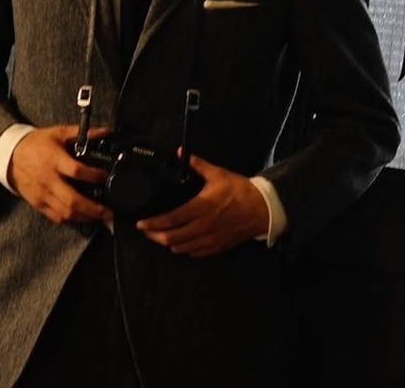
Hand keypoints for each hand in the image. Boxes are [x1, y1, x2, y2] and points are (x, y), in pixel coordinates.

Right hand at [8, 125, 111, 225]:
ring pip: (66, 212)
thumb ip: (83, 133)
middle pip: (72, 200)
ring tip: (101, 217)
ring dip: (86, 217)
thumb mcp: (58, 133)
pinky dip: (72, 220)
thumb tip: (105, 131)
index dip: (93, 176)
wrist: (10, 156)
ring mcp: (42, 194)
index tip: (106, 177)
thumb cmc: (36, 144)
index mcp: (54, 160)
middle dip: (93, 209)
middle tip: (109, 212)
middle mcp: (48, 179)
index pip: (76, 171)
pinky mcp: (38, 204)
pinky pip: (57, 217)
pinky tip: (84, 218)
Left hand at [135, 154, 269, 257]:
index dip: (154, 223)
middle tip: (146, 232)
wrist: (262, 208)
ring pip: (183, 248)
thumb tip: (180, 152)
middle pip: (173, 238)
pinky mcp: (219, 246)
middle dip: (156, 236)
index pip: (172, 219)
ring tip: (159, 237)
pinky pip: (197, 253)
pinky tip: (180, 245)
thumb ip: (197, 164)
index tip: (141, 224)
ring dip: (169, 244)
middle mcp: (203, 226)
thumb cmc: (239, 190)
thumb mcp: (217, 173)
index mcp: (201, 207)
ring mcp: (211, 239)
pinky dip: (185, 249)